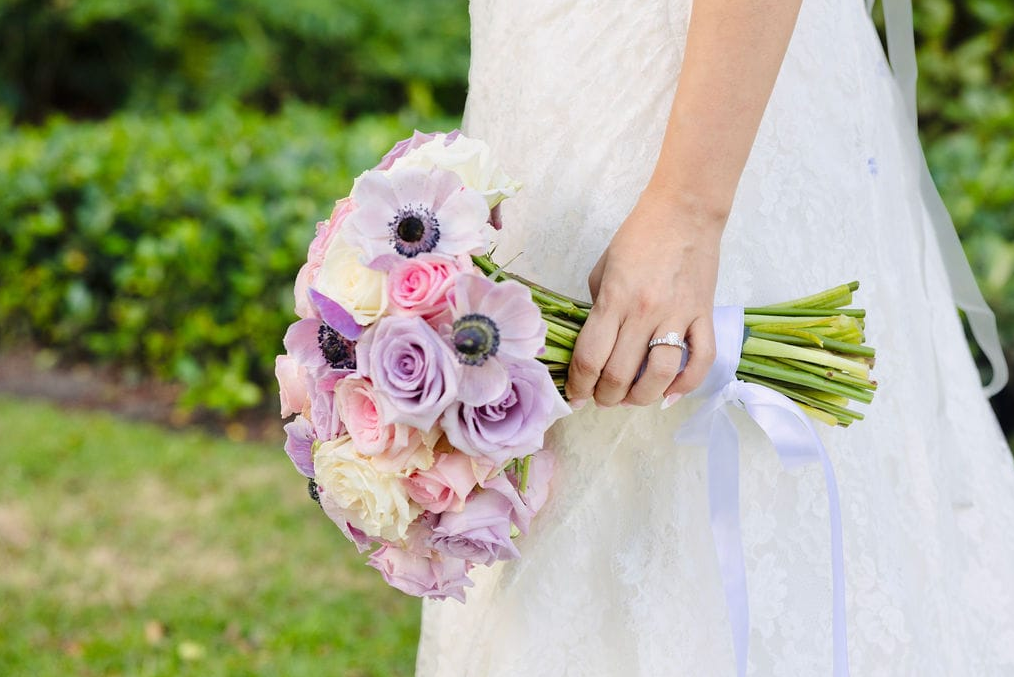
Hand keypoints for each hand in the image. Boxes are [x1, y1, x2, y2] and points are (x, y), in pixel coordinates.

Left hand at [565, 189, 723, 407]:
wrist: (684, 211)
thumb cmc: (639, 236)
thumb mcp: (603, 269)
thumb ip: (598, 307)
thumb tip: (597, 343)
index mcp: (614, 300)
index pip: (590, 357)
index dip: (579, 385)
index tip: (575, 396)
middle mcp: (644, 312)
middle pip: (620, 374)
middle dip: (605, 397)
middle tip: (601, 398)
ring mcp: (678, 315)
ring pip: (659, 375)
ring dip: (641, 397)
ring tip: (630, 398)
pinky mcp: (704, 315)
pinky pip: (700, 360)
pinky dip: (686, 385)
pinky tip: (669, 394)